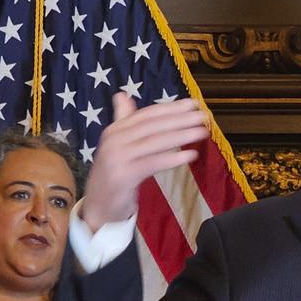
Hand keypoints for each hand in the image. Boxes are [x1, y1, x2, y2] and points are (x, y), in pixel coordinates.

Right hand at [81, 92, 208, 231]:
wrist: (97, 206)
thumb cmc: (114, 174)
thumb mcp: (118, 146)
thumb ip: (124, 121)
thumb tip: (122, 95)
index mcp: (115, 130)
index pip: (148, 114)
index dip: (171, 108)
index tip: (194, 103)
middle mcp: (114, 139)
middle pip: (153, 125)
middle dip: (181, 119)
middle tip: (203, 116)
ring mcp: (117, 157)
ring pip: (155, 142)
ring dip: (182, 135)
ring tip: (202, 132)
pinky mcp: (123, 175)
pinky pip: (153, 163)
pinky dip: (174, 158)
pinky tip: (191, 155)